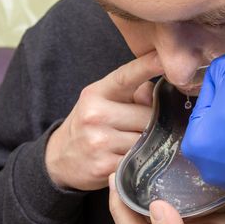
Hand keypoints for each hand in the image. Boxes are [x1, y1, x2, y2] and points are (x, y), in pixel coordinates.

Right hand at [45, 53, 163, 189]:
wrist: (59, 158)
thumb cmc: (91, 122)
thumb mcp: (106, 100)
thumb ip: (134, 92)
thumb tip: (154, 93)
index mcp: (97, 93)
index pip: (126, 76)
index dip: (148, 66)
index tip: (165, 57)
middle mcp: (95, 114)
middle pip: (148, 115)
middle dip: (154, 121)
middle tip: (143, 126)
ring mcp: (98, 141)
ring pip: (146, 139)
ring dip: (149, 142)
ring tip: (134, 142)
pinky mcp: (104, 166)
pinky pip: (139, 160)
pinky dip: (141, 160)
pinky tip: (130, 158)